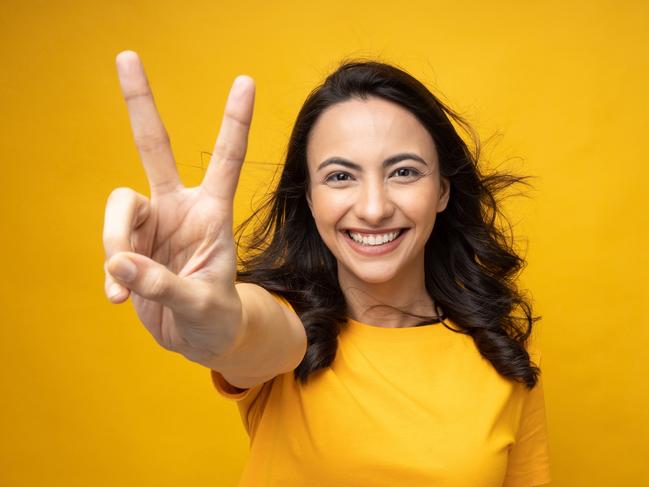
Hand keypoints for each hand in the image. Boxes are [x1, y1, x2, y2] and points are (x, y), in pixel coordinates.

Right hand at [103, 50, 253, 360]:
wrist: (202, 338)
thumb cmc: (216, 317)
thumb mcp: (202, 304)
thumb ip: (165, 284)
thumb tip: (120, 263)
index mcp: (212, 212)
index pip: (226, 158)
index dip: (234, 121)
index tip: (246, 80)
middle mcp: (179, 208)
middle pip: (153, 146)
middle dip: (141, 103)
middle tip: (126, 56)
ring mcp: (152, 225)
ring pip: (119, 209)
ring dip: (117, 244)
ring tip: (125, 287)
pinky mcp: (130, 246)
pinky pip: (110, 247)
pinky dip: (112, 274)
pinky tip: (121, 298)